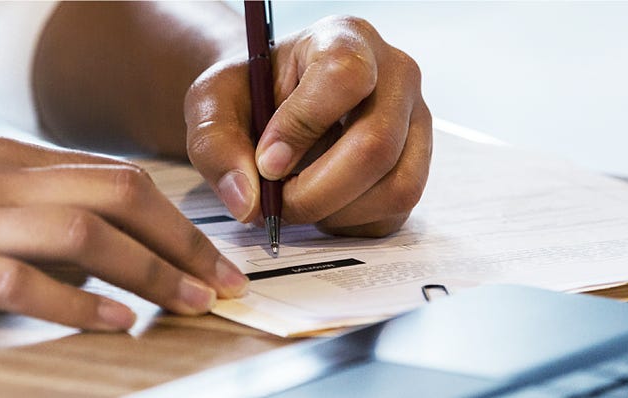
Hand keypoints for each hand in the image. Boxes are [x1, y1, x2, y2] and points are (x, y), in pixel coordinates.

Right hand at [0, 136, 248, 332]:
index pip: (108, 173)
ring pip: (83, 228)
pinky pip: (21, 279)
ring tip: (189, 303)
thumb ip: (10, 211)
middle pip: (114, 190)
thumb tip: (88, 252)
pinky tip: (112, 323)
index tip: (210, 252)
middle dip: (182, 237)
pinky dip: (76, 301)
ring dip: (149, 269)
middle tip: (223, 280)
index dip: (173, 214)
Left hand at [184, 15, 431, 236]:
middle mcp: (395, 75)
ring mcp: (415, 123)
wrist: (271, 103)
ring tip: (294, 201)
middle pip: (376, 145)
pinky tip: (319, 205)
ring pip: (394, 187)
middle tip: (274, 203)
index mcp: (344, 38)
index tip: (266, 161)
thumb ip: (215, 144)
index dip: (302, 127)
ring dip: (334, 212)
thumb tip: (249, 202)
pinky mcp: (416, 166)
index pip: (344, 77)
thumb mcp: (211, 103)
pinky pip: (393, 213)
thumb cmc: (247, 93)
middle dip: (315, 191)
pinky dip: (348, 224)